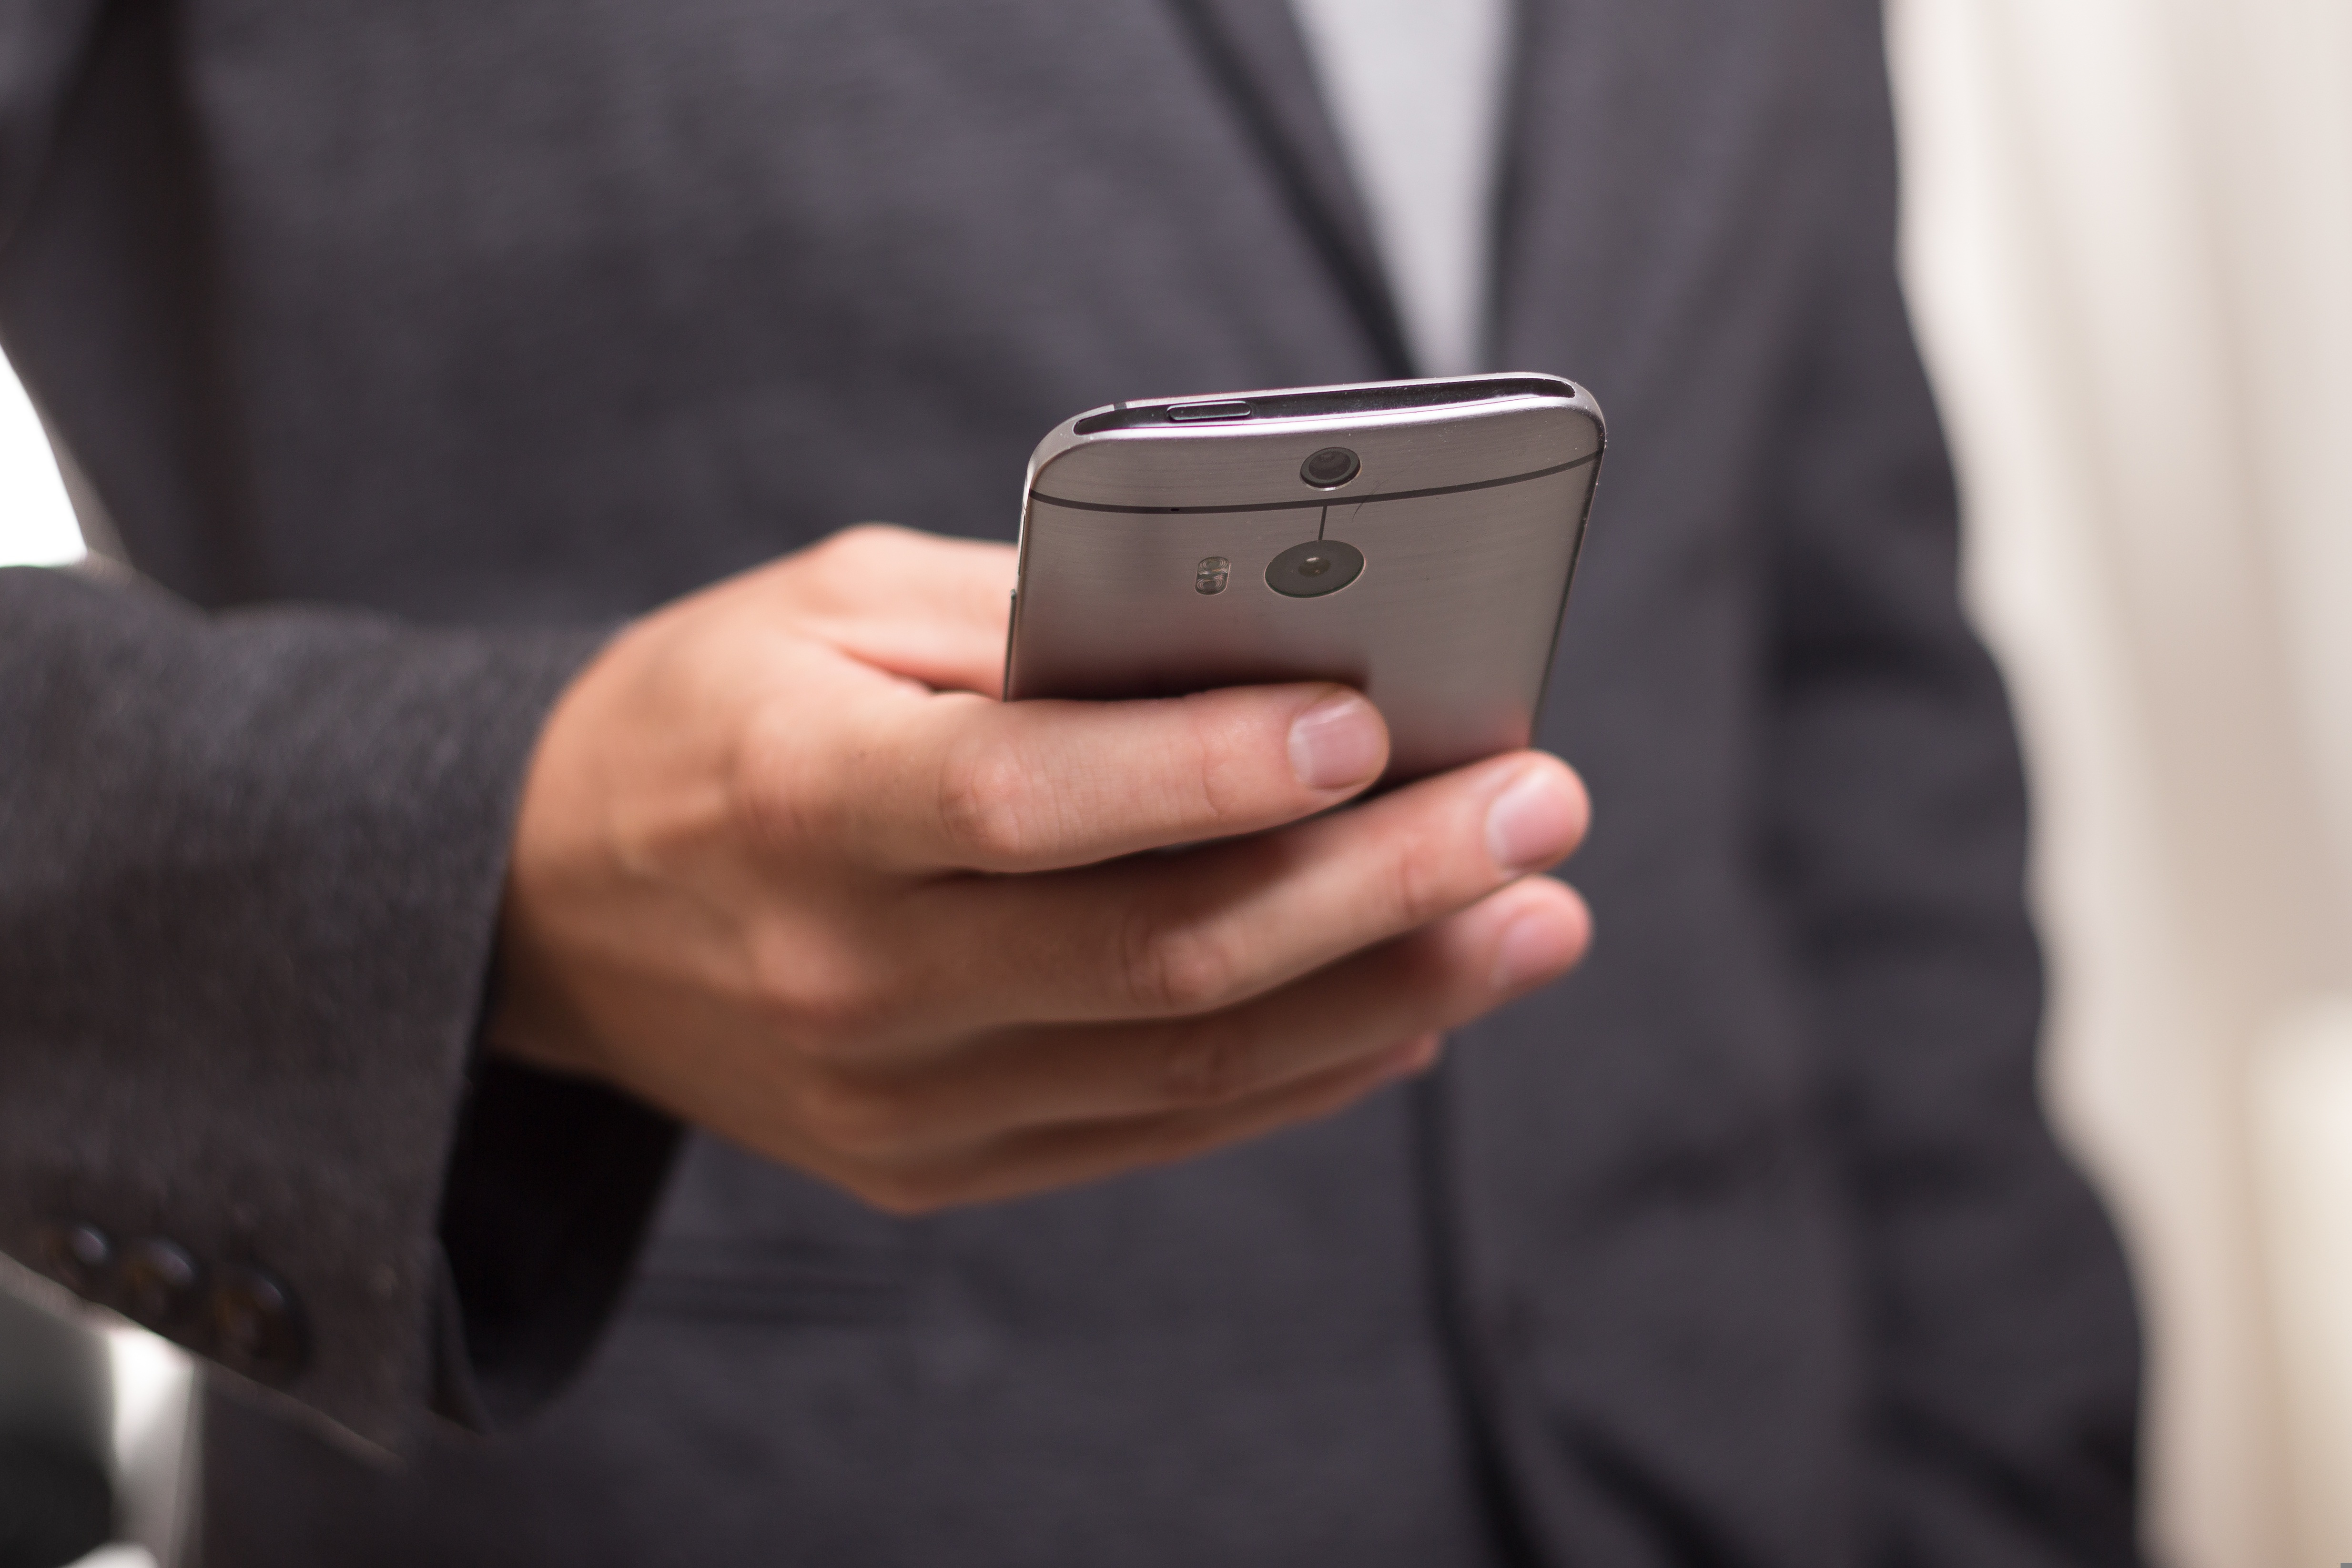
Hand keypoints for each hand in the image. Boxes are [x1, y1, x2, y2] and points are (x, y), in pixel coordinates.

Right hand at [489, 524, 1591, 1211]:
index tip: (1373, 720)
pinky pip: (1153, 1133)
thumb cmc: (710, 714)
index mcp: (801, 798)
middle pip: (1158, 954)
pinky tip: (1415, 1007)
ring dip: (1387, 991)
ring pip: (1187, 1064)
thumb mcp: (829, 605)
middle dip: (1377, 882)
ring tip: (1533, 917)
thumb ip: (1026, 616)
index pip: (1029, 801)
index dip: (1208, 769)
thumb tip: (1252, 641)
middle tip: (1540, 808)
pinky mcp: (932, 1164)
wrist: (547, 911)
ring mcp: (894, 1099)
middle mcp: (850, 974)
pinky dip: (1301, 1071)